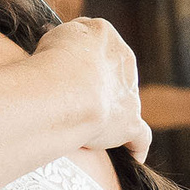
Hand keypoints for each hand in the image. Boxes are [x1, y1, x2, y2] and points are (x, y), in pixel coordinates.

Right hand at [37, 16, 150, 160]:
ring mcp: (129, 94)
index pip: (92, 39)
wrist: (68, 91)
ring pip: (124, 101)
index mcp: (103, 34)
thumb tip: (59, 51)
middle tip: (66, 95)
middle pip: (111, 70)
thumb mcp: (51, 35)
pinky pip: (139, 137)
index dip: (72, 53)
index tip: (57, 65)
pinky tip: (132, 154)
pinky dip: (135, 146)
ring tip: (90, 123)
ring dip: (110, 110)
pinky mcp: (130, 123)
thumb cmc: (51, 62)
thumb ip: (62, 40)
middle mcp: (123, 61)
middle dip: (94, 81)